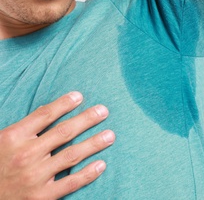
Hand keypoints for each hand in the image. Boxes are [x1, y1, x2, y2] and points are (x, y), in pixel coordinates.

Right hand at [0, 92, 114, 199]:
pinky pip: (70, 182)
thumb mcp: (2, 142)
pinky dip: (88, 174)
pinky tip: (102, 164)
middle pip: (63, 132)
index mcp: (13, 138)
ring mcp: (34, 177)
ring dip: (93, 144)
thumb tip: (49, 110)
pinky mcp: (41, 196)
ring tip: (110, 135)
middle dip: (86, 119)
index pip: (44, 115)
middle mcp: (25, 155)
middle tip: (103, 111)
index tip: (80, 96)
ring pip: (71, 155)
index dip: (64, 104)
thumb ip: (23, 128)